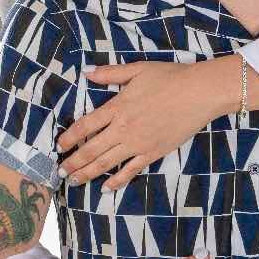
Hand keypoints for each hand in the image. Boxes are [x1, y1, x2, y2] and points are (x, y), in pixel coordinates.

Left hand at [55, 58, 235, 189]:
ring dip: (87, 173)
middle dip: (73, 162)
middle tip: (60, 171)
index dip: (69, 137)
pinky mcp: (153, 153)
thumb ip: (110, 73)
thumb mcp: (137, 70)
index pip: (85, 125)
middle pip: (91, 149)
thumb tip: (87, 72)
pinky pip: (131, 170)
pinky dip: (117, 181)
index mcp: (117, 107)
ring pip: (106, 163)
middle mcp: (124, 128)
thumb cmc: (170, 78)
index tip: (59, 146)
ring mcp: (138, 143)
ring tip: (73, 180)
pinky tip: (106, 188)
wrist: (200, 93)